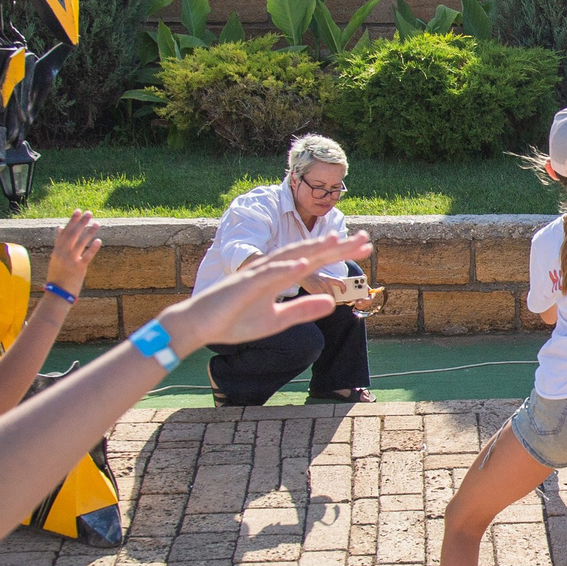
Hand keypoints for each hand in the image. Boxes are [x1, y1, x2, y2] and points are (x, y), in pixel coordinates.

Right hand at [48, 209, 101, 289]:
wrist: (57, 293)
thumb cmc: (57, 275)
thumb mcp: (55, 257)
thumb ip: (58, 242)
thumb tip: (59, 227)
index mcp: (57, 250)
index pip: (65, 232)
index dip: (72, 221)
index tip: (78, 211)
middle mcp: (62, 254)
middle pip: (72, 235)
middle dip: (81, 223)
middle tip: (89, 213)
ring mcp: (70, 261)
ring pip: (81, 243)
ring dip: (89, 232)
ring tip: (97, 223)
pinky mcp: (78, 269)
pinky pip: (87, 256)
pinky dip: (93, 248)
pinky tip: (99, 241)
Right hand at [163, 232, 369, 350]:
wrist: (201, 326)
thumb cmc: (235, 321)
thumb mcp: (277, 320)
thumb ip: (304, 310)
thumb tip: (332, 303)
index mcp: (281, 277)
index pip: (317, 262)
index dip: (340, 254)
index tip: (366, 249)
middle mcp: (272, 271)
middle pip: (309, 253)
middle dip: (337, 246)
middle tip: (366, 239)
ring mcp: (257, 276)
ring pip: (289, 257)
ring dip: (312, 248)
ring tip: (336, 240)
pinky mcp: (243, 285)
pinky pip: (266, 275)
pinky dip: (284, 268)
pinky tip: (302, 264)